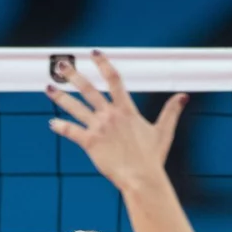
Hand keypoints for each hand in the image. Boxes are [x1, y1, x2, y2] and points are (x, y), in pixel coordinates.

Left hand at [45, 51, 186, 193]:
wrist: (141, 178)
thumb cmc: (152, 158)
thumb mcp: (163, 132)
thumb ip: (171, 111)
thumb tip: (183, 96)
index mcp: (127, 110)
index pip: (114, 79)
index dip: (103, 64)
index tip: (94, 53)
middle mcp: (111, 115)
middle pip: (88, 89)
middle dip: (73, 75)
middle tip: (60, 65)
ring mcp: (99, 128)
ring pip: (75, 107)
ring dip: (60, 97)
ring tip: (48, 88)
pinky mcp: (90, 143)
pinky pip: (72, 132)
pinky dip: (61, 127)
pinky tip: (52, 123)